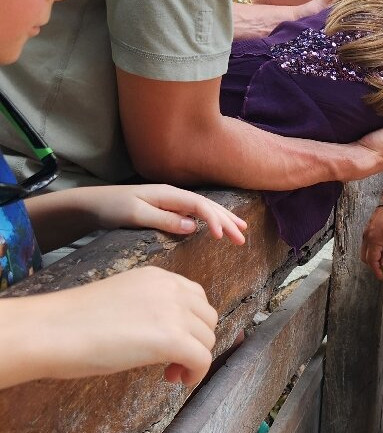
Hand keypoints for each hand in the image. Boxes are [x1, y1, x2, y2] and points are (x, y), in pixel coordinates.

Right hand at [32, 267, 218, 386]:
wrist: (49, 330)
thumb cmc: (72, 322)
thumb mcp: (122, 302)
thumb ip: (149, 309)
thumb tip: (167, 333)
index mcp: (157, 277)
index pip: (195, 298)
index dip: (190, 323)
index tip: (173, 342)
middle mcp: (170, 289)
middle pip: (207, 319)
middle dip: (196, 341)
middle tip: (173, 362)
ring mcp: (174, 312)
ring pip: (207, 340)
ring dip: (194, 359)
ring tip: (170, 373)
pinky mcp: (173, 339)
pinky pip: (203, 359)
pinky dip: (196, 374)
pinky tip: (177, 379)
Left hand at [91, 185, 247, 242]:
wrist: (89, 205)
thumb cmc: (109, 208)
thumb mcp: (135, 215)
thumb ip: (164, 219)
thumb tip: (194, 226)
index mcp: (167, 194)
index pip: (200, 206)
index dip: (215, 220)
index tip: (222, 238)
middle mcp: (172, 195)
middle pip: (207, 206)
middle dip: (227, 221)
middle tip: (242, 238)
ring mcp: (170, 201)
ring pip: (204, 209)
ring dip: (223, 219)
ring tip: (241, 230)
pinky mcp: (166, 209)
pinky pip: (195, 213)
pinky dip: (210, 220)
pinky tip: (217, 227)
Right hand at [360, 204, 382, 279]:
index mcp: (374, 240)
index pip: (371, 260)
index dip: (376, 270)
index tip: (382, 277)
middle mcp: (367, 236)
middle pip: (365, 257)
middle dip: (374, 265)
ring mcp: (367, 231)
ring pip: (366, 250)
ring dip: (374, 257)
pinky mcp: (370, 227)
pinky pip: (368, 242)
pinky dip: (374, 249)